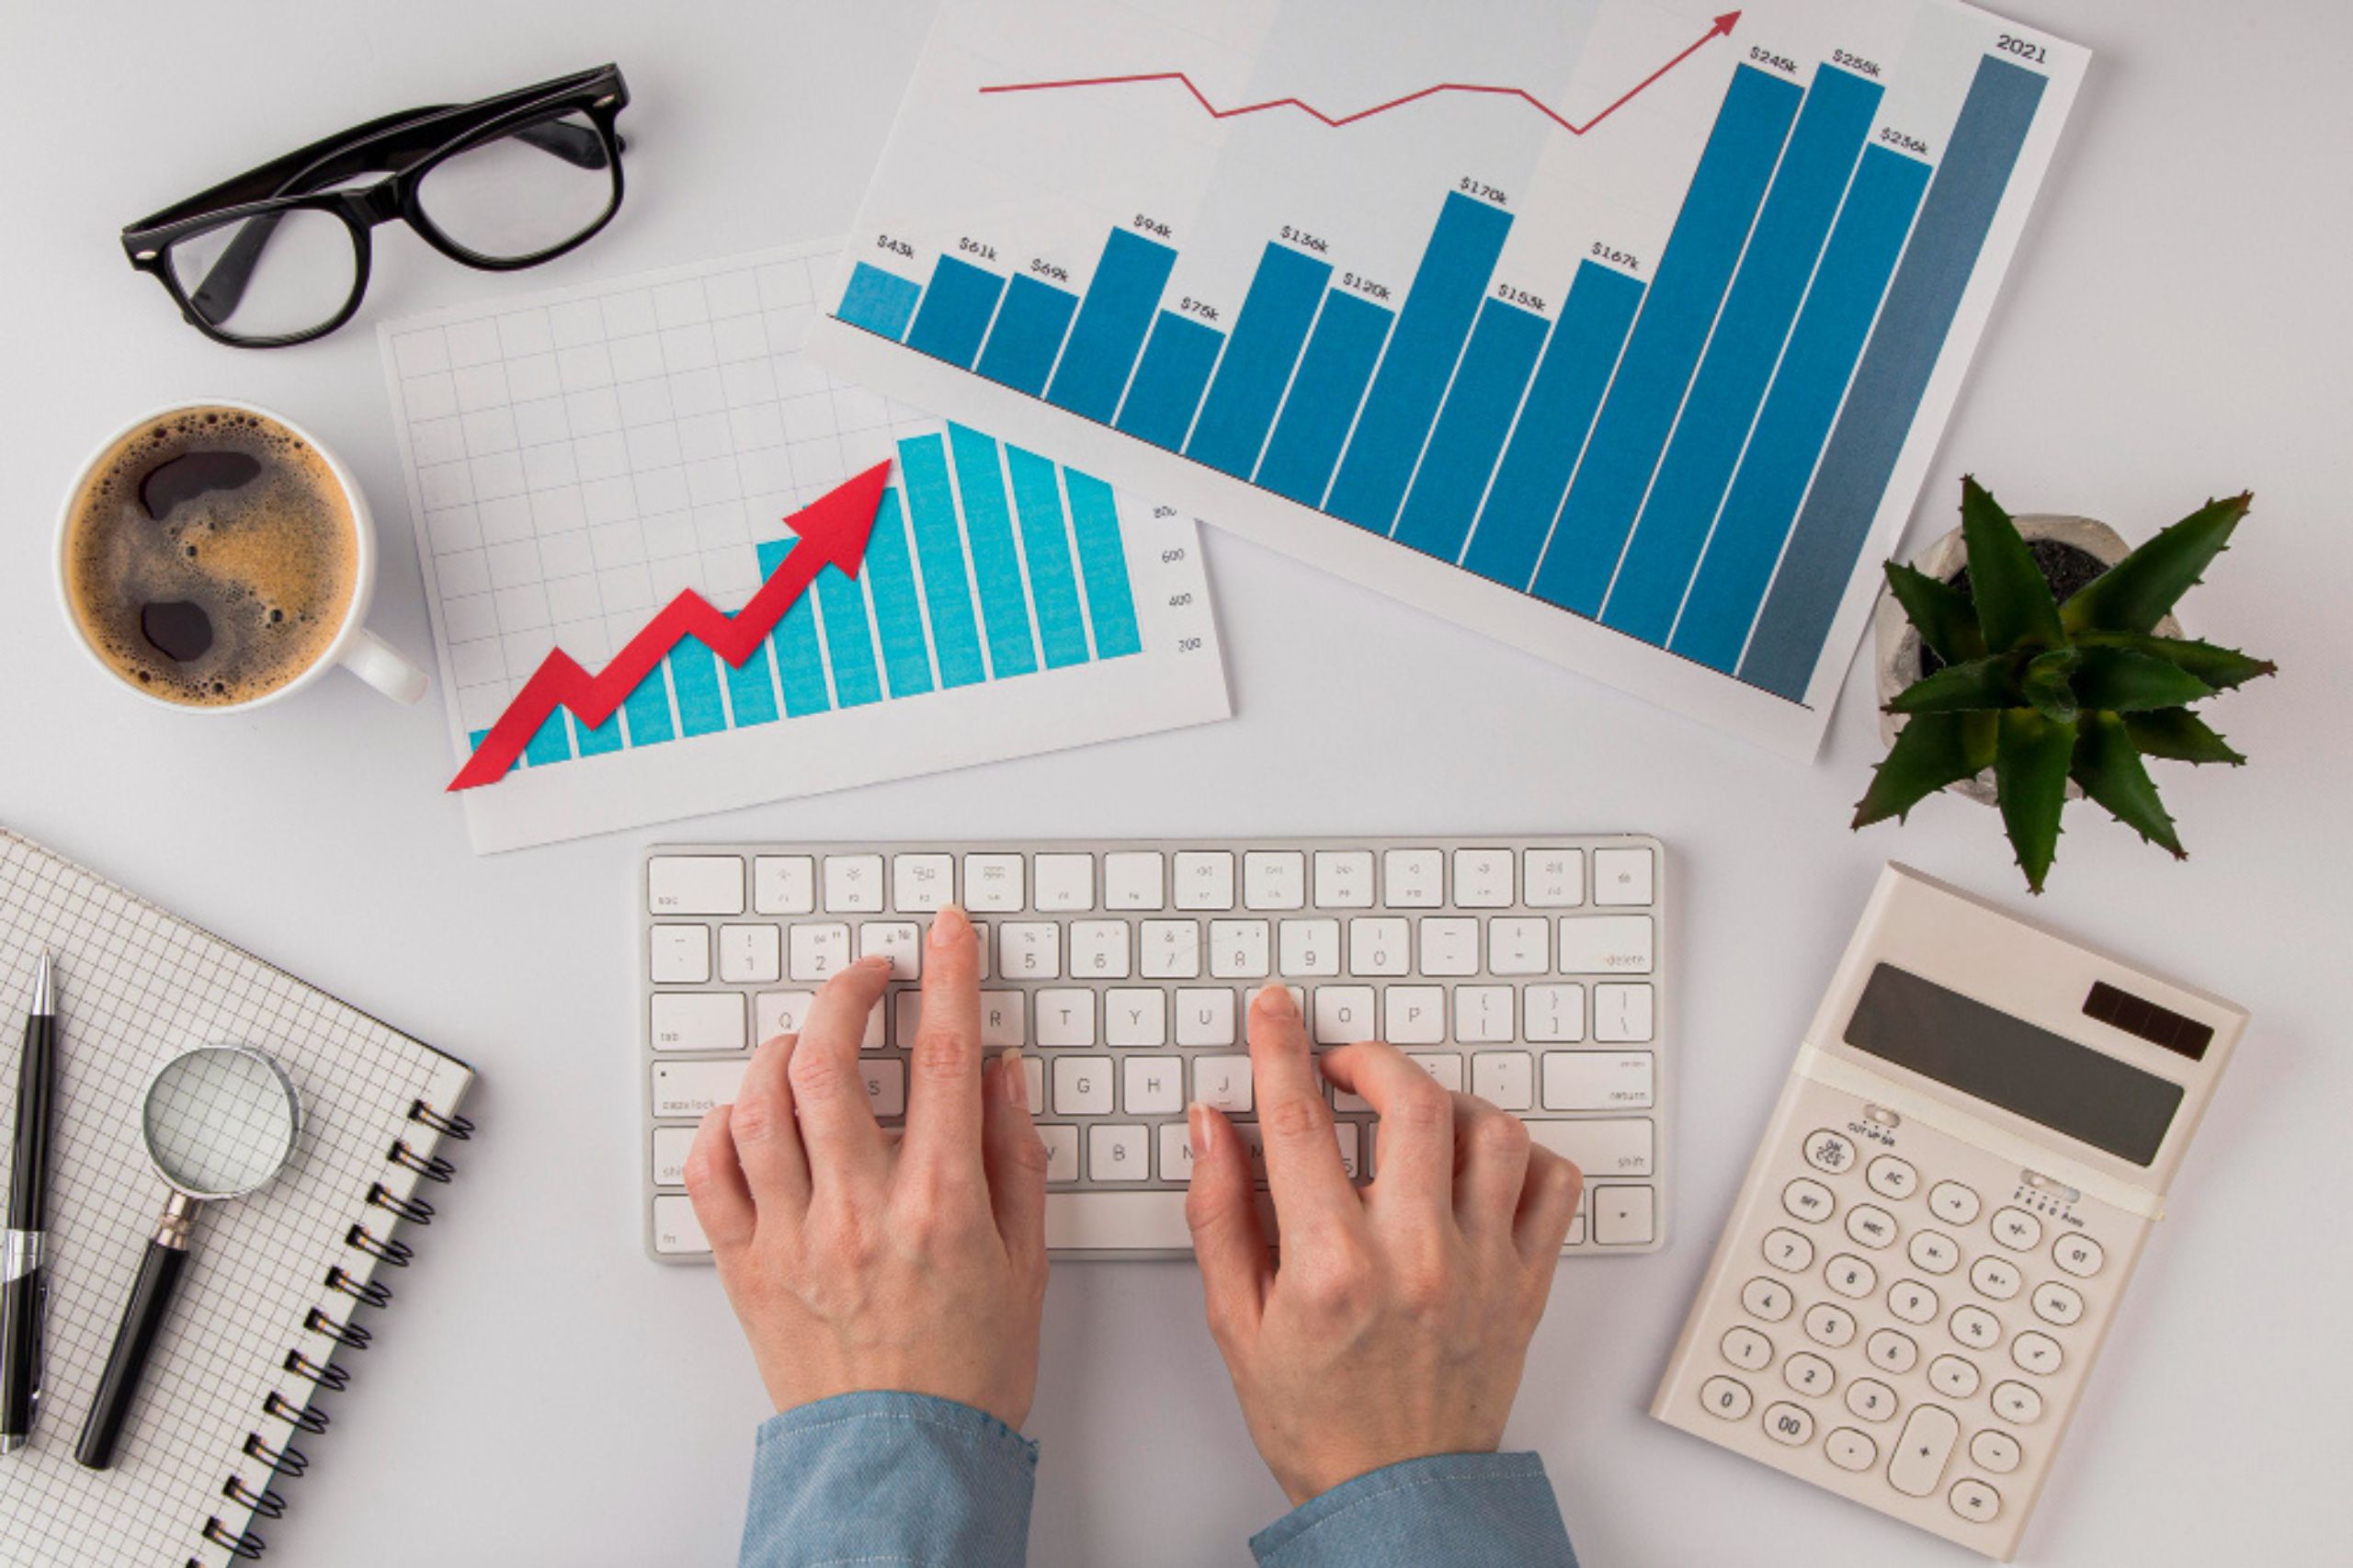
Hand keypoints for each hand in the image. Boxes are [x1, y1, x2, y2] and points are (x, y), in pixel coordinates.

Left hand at [684, 904, 1048, 1427]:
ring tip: (811, 1042)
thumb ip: (1013, 1155)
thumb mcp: (1025, 1259)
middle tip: (869, 974)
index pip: (941, 1058)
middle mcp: (860, 1212)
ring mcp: (794, 1238)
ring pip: (761, 1104)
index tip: (942, 934)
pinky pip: (710, 1173)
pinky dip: (723, 1127)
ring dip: (784, 1051)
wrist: (903, 1462)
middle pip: (831, 1060)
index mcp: (940, 1205)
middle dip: (849, 992)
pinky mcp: (747, 1267)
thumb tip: (998, 1072)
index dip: (946, 976)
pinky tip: (753, 1116)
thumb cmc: (968, 1371)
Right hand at [1185, 985, 1583, 1505]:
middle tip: (1342, 1064)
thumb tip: (1212, 1127)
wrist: (1397, 1499)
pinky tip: (1478, 1164)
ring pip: (1491, 1131)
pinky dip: (1523, 1155)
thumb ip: (1220, 1214)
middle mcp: (1415, 1258)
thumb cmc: (1316, 1419)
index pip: (1301, 1119)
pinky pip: (1553, 1185)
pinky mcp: (1527, 1284)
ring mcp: (1482, 1269)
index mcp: (1332, 1268)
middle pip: (1410, 1100)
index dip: (1281, 1046)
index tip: (1276, 1011)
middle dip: (1369, 1057)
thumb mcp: (1237, 1322)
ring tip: (1411, 1117)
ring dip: (1447, 1102)